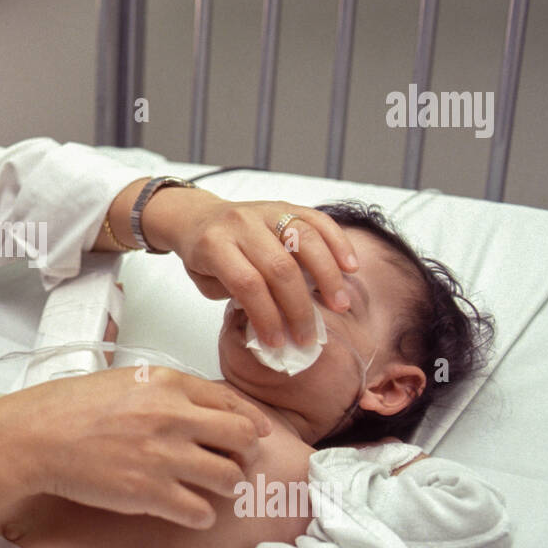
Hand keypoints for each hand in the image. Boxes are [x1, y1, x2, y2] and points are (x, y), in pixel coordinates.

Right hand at [0, 365, 271, 528]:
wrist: (37, 437)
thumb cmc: (71, 408)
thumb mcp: (126, 380)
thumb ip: (167, 390)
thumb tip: (202, 407)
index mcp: (167, 384)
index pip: (231, 401)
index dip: (250, 420)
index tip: (255, 431)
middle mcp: (173, 417)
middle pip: (242, 438)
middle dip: (242, 452)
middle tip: (231, 460)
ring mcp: (163, 456)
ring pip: (229, 477)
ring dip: (225, 484)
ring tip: (210, 486)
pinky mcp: (150, 493)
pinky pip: (201, 512)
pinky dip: (201, 514)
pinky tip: (189, 509)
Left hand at [142, 188, 359, 346]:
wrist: (197, 217)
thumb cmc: (204, 256)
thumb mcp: (207, 282)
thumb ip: (238, 297)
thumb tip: (279, 321)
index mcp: (214, 245)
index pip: (247, 284)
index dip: (266, 316)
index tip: (278, 342)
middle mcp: (241, 224)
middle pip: (280, 267)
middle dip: (298, 307)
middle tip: (309, 335)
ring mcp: (265, 211)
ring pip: (305, 239)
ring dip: (327, 276)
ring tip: (340, 304)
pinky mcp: (285, 205)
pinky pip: (318, 219)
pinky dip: (338, 242)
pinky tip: (350, 267)